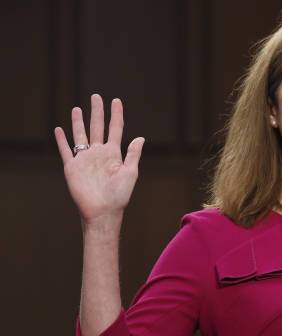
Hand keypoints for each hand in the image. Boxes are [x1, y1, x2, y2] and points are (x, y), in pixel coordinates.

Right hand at [54, 94, 144, 225]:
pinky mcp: (72, 167)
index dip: (116, 115)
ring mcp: (85, 159)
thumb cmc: (119, 195)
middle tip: (96, 96)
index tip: (116, 101)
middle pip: (97, 127)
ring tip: (77, 108)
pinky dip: (62, 140)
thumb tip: (140, 138)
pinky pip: (66, 150)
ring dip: (78, 122)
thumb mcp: (130, 173)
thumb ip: (132, 154)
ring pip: (80, 135)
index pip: (115, 129)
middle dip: (97, 112)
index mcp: (114, 154)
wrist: (102, 211)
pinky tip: (59, 129)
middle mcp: (99, 153)